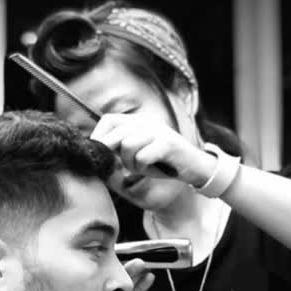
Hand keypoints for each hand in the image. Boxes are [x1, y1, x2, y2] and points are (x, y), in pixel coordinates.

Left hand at [91, 114, 215, 186]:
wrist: (194, 167)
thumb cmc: (162, 163)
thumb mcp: (137, 156)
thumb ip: (118, 152)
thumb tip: (96, 155)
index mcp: (138, 121)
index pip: (108, 121)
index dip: (99, 138)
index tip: (101, 155)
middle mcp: (147, 122)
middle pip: (116, 134)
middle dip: (115, 155)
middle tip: (126, 166)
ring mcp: (158, 131)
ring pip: (127, 146)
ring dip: (131, 164)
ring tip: (142, 168)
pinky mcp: (168, 143)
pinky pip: (142, 157)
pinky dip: (143, 168)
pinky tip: (153, 169)